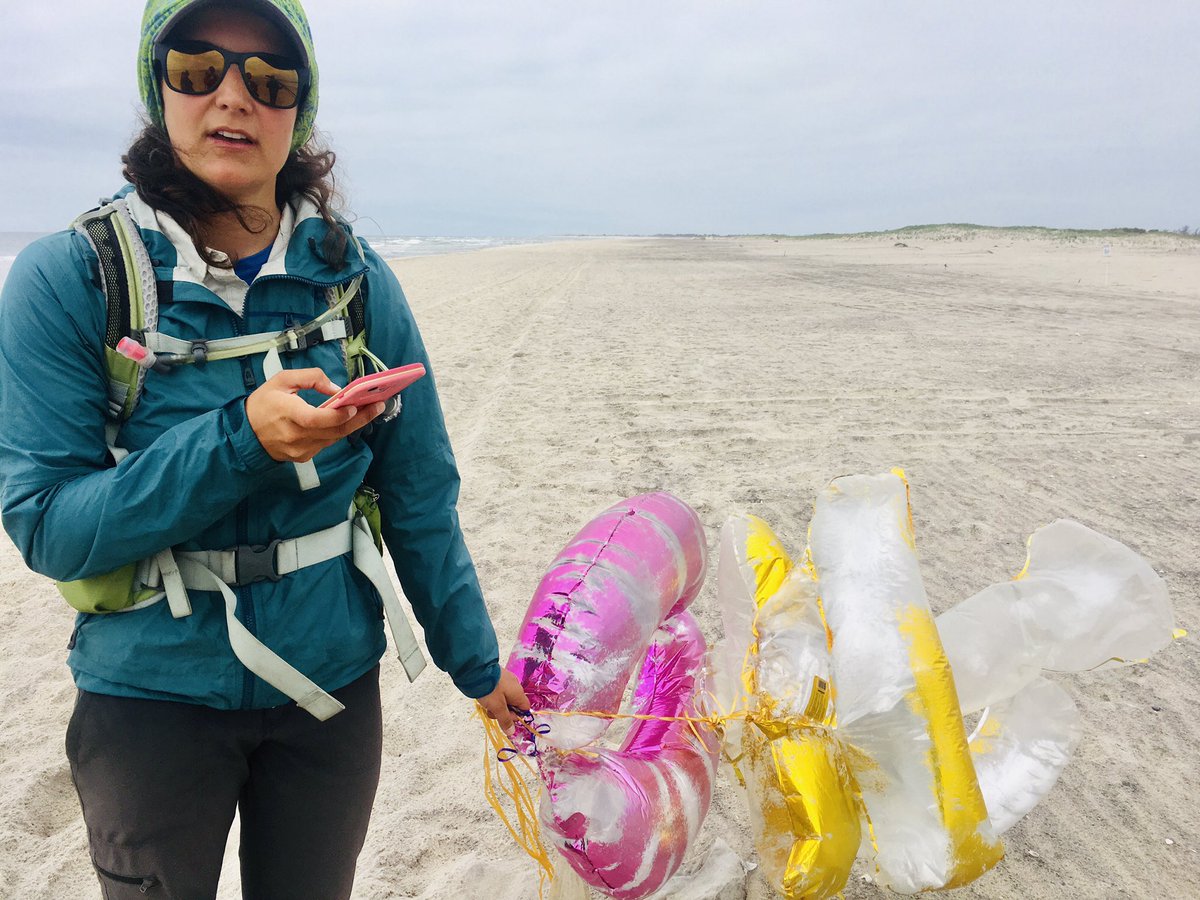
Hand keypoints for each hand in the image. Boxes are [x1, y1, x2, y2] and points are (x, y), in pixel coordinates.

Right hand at [245, 368, 385, 462]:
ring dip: (354, 425)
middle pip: (333, 431)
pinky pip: (326, 443)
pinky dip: (338, 432)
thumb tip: (336, 388)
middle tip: (378, 405)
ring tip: (371, 410)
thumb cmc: (264, 403)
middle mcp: (294, 435)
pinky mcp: (303, 457)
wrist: (246, 434)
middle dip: (359, 418)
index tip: (354, 405)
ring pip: (333, 439)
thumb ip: (310, 378)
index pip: (315, 419)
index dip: (336, 415)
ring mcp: (299, 449)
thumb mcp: (281, 380)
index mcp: (285, 413)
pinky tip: (350, 420)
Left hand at [476, 669, 529, 733]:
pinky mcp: (498, 677)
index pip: (525, 708)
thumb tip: (512, 732)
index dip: (516, 716)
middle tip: (492, 711)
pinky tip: (485, 696)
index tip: (506, 718)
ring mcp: (506, 680)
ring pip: (504, 699)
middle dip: (503, 711)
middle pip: (513, 705)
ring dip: (496, 705)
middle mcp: (515, 686)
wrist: (476, 670)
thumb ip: (505, 720)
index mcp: (518, 693)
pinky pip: (498, 691)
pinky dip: (492, 696)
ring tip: (486, 703)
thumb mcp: (497, 707)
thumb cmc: (489, 689)